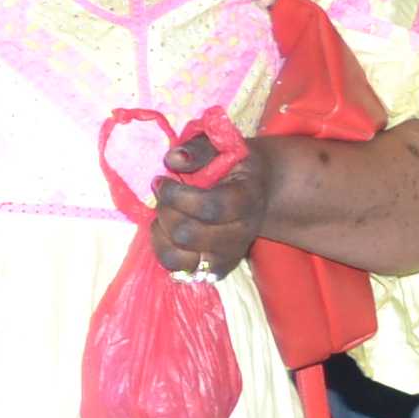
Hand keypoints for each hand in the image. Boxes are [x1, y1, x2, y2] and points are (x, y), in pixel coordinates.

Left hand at [145, 133, 273, 278]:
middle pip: (187, 235)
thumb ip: (197, 149)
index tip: (161, 180)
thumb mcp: (221, 147)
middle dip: (166, 211)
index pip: (208, 208)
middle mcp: (240, 234)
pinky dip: (162, 247)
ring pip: (178, 257)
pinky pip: (176, 268)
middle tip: (165, 195)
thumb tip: (174, 159)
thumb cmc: (233, 166)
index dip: (176, 195)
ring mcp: (227, 256)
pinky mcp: (213, 270)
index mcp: (246, 200)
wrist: (257, 190)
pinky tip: (167, 229)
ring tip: (167, 213)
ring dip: (161, 232)